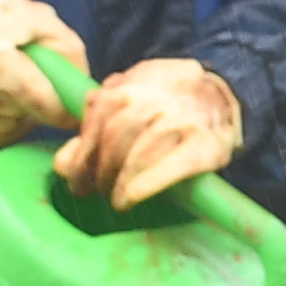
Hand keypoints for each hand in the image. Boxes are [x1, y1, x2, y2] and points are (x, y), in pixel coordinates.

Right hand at [0, 0, 83, 152]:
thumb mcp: (42, 21)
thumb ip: (69, 55)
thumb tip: (84, 95)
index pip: (44, 105)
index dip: (65, 110)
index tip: (72, 107)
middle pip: (28, 119)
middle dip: (38, 106)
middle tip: (26, 80)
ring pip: (11, 132)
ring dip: (16, 116)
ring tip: (3, 86)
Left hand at [58, 59, 240, 208]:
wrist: (223, 97)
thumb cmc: (165, 105)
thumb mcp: (127, 103)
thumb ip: (92, 129)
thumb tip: (62, 165)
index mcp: (129, 85)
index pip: (95, 119)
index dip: (81, 153)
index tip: (76, 179)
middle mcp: (155, 99)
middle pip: (113, 139)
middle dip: (99, 171)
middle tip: (97, 192)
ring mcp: (181, 121)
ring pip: (136, 156)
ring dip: (118, 183)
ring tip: (115, 199)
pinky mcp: (205, 146)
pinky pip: (169, 169)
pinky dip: (144, 187)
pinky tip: (130, 199)